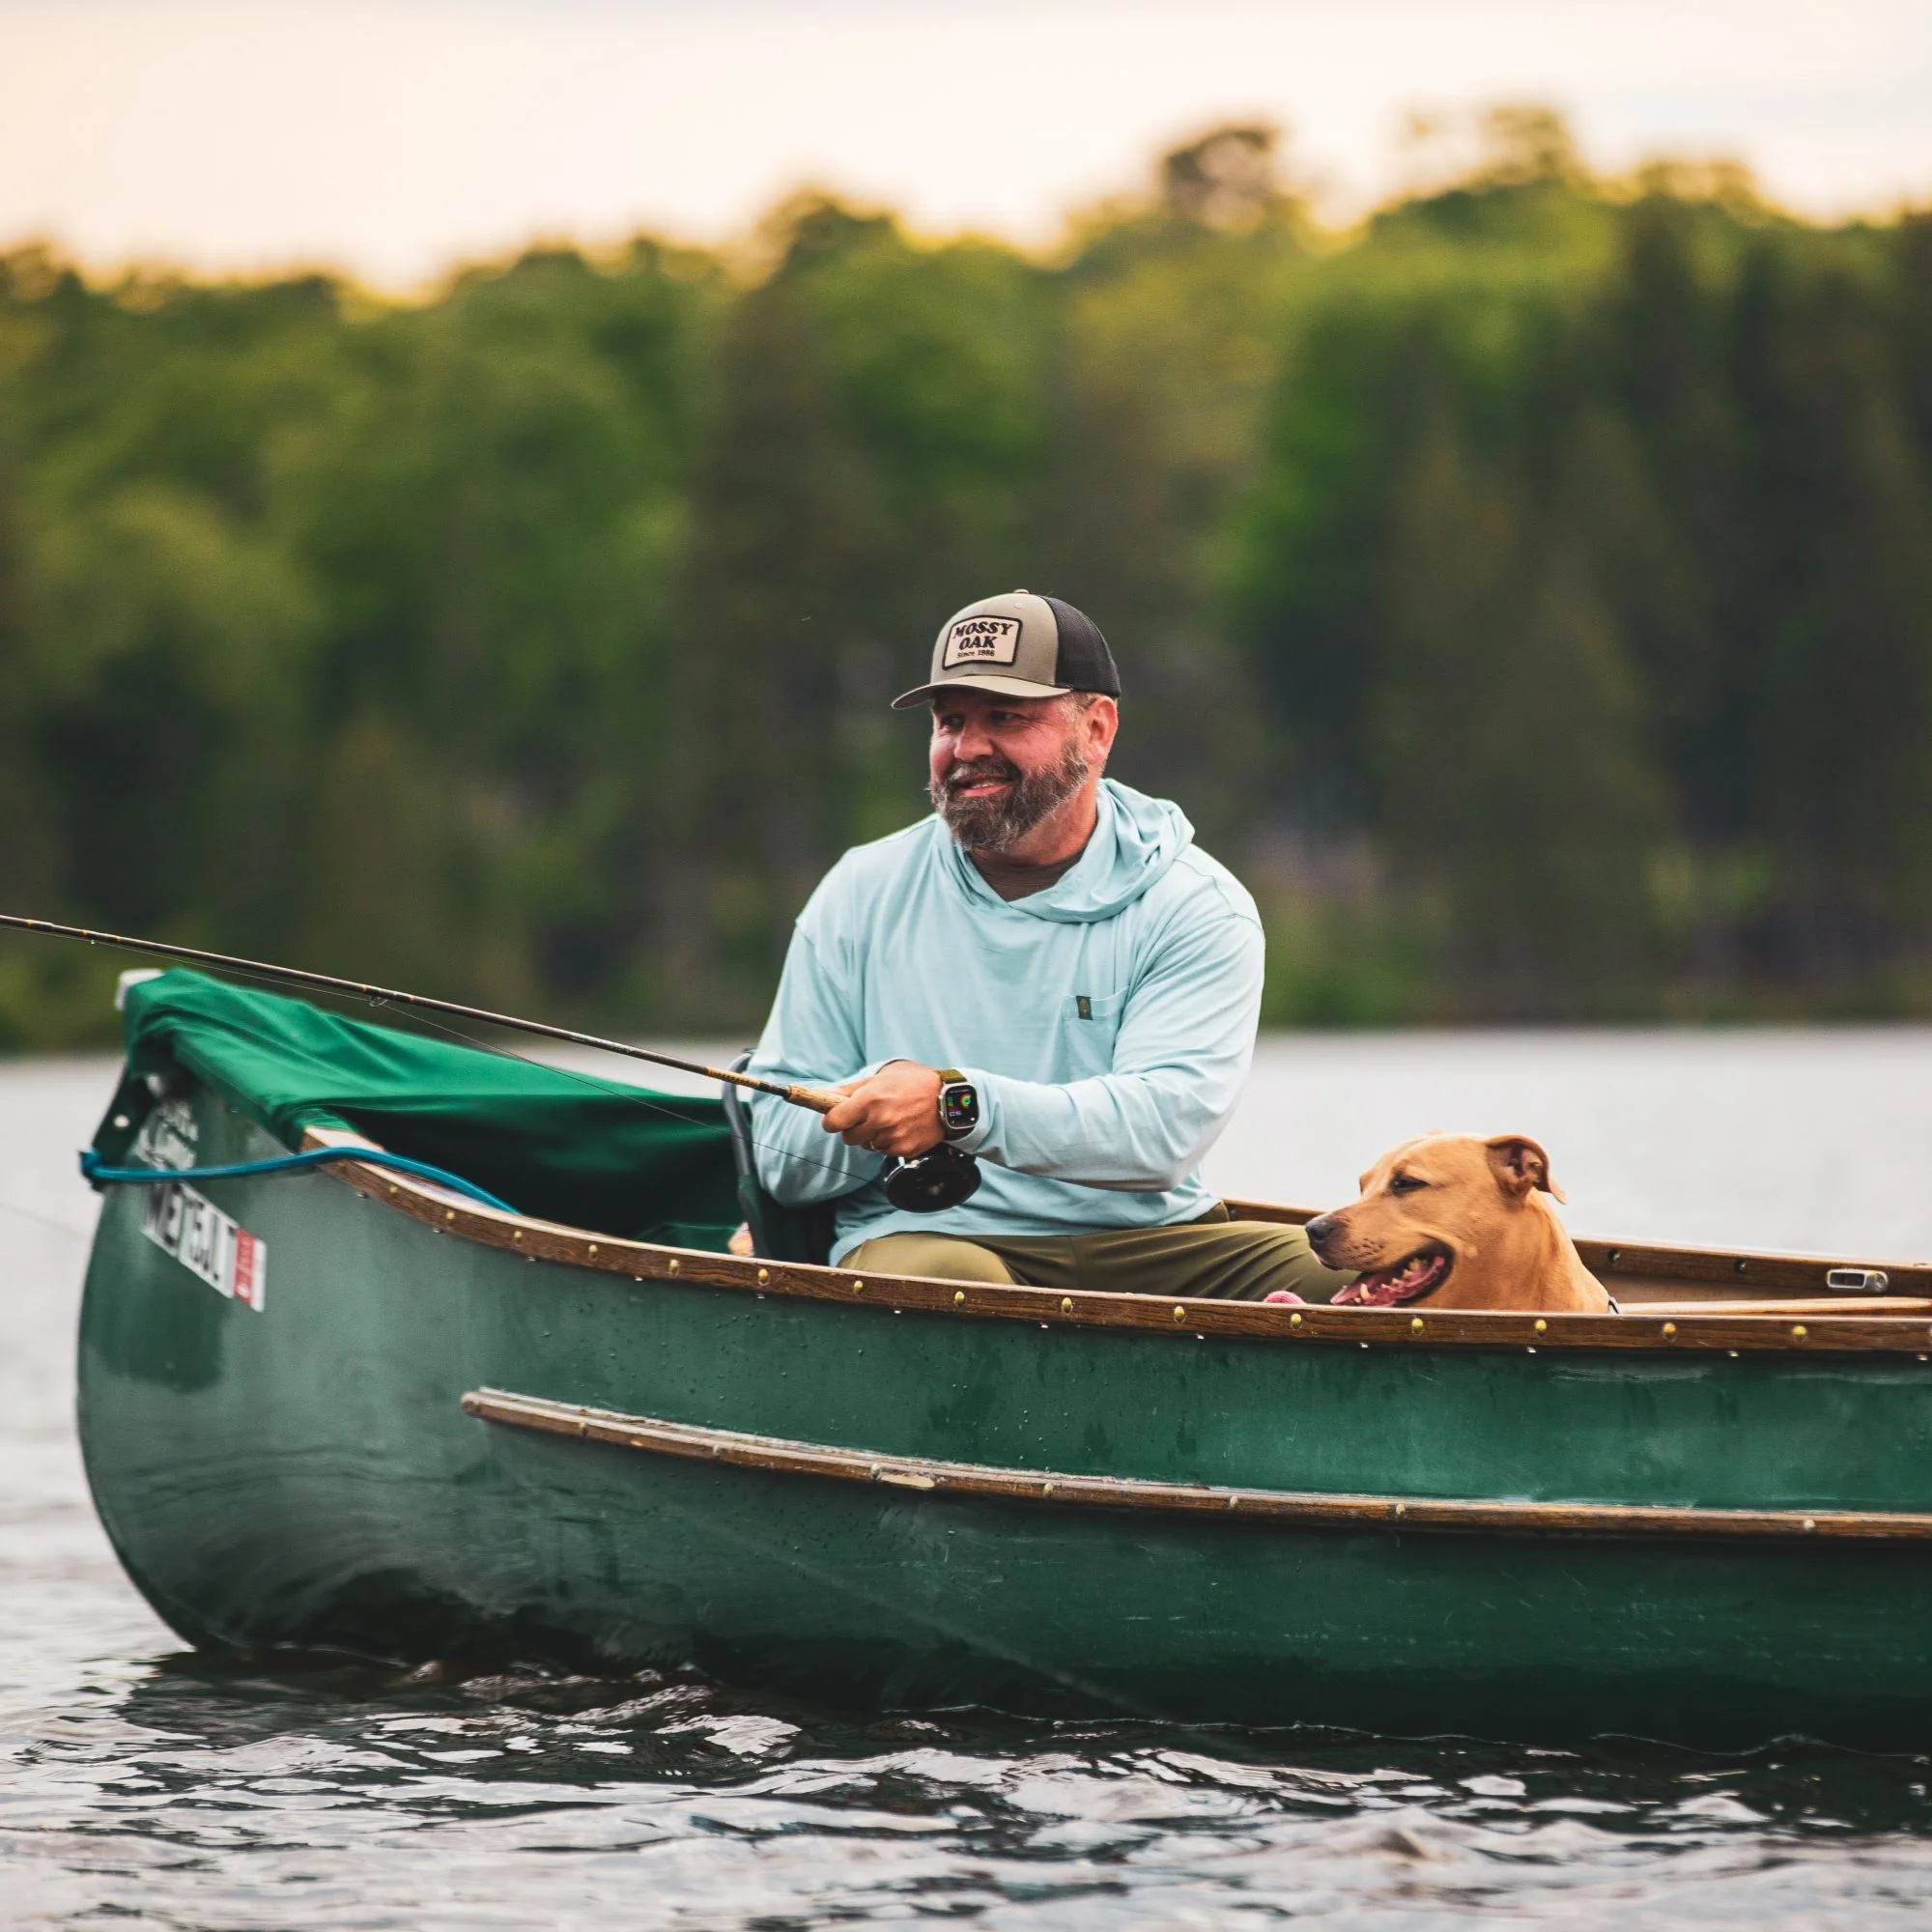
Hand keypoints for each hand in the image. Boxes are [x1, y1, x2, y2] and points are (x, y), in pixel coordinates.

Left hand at [821, 1060, 943, 1157]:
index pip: (834, 1122)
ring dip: (873, 1136)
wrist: (948, 1098)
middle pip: (849, 1138)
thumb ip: (849, 1090)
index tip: (836, 1119)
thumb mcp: (880, 1078)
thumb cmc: (912, 1083)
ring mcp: (893, 1136)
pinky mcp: (905, 1149)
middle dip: (854, 1129)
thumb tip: (822, 1095)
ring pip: (868, 1146)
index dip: (833, 1121)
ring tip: (890, 1120)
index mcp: (869, 1100)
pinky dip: (889, 1143)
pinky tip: (901, 1129)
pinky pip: (885, 1151)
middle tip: (867, 1118)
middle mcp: (879, 1120)